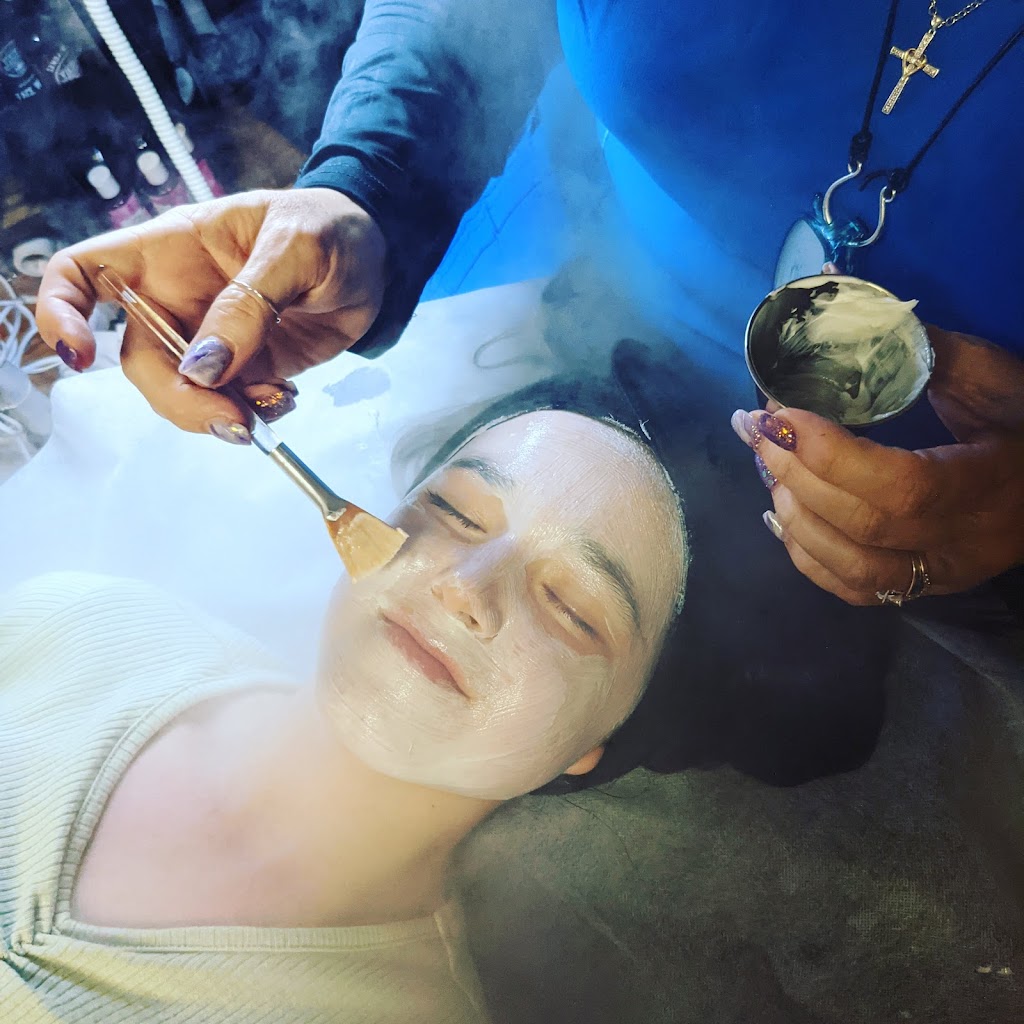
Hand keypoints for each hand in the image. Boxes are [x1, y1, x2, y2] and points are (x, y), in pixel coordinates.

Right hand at [35, 188, 386, 439]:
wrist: (377, 260)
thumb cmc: (328, 228)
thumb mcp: (295, 249)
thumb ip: (250, 305)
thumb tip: (203, 368)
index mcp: (170, 251)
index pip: (83, 273)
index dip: (62, 310)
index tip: (80, 354)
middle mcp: (178, 299)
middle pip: (138, 360)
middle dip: (177, 399)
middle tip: (233, 420)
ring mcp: (211, 341)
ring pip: (182, 393)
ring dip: (217, 415)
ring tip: (269, 408)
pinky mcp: (247, 370)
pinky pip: (229, 406)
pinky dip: (252, 415)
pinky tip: (286, 399)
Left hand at [730, 325, 1023, 604]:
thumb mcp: (1000, 380)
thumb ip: (934, 357)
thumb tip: (859, 330)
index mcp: (991, 484)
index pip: (902, 486)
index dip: (832, 455)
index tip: (782, 414)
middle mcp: (965, 542)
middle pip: (866, 526)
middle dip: (796, 475)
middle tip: (755, 429)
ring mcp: (943, 573)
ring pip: (854, 570)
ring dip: (796, 517)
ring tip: (766, 465)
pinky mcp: (924, 588)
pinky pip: (855, 589)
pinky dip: (807, 554)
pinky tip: (782, 513)